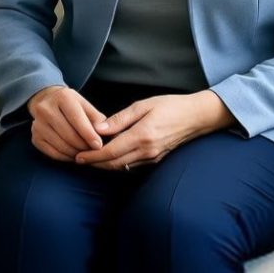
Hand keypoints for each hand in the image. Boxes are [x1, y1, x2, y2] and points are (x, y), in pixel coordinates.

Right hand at [26, 85, 106, 161]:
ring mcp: (38, 123)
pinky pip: (52, 153)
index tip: (99, 146)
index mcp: (62, 97)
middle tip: (93, 152)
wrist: (46, 100)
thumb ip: (96, 118)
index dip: (89, 134)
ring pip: (61, 146)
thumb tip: (106, 134)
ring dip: (76, 154)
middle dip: (84, 146)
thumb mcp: (84, 104)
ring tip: (85, 153)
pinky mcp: (34, 136)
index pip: (76, 119)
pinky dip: (65, 157)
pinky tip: (73, 155)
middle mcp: (46, 108)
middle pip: (69, 135)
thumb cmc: (71, 105)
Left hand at [74, 90, 234, 170]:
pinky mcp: (156, 159)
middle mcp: (147, 152)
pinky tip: (109, 157)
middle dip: (95, 164)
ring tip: (89, 159)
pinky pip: (133, 165)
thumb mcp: (142, 106)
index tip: (78, 157)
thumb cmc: (169, 106)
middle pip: (115, 164)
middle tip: (78, 160)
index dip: (93, 157)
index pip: (111, 152)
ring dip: (106, 165)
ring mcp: (152, 158)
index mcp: (142, 137)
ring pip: (123, 167)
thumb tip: (99, 128)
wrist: (196, 117)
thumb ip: (120, 119)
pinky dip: (118, 163)